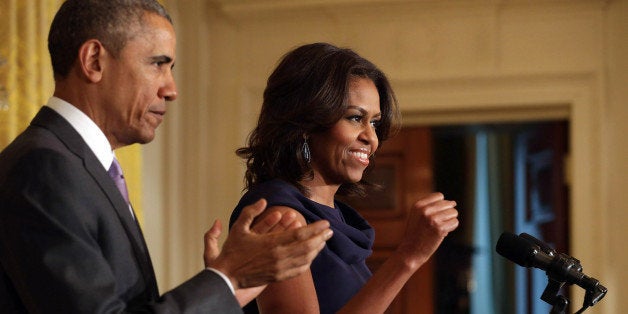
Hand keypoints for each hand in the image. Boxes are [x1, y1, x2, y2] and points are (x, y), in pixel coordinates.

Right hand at [207, 198, 332, 289]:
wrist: (226, 277)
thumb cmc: (232, 252)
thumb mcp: (238, 228)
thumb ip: (250, 212)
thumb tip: (263, 200)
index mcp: (272, 243)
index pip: (301, 234)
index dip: (315, 228)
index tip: (325, 223)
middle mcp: (279, 256)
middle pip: (307, 246)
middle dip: (321, 237)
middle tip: (329, 231)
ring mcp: (280, 268)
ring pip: (306, 258)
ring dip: (317, 249)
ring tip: (324, 241)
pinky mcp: (278, 277)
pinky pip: (299, 270)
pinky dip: (308, 261)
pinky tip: (312, 256)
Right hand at [397, 192, 458, 268]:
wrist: (410, 251)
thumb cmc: (416, 234)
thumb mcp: (417, 215)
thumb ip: (431, 206)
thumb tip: (453, 202)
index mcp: (418, 205)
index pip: (439, 196)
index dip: (441, 205)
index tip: (436, 214)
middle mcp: (425, 210)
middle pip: (448, 204)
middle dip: (447, 213)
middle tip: (439, 223)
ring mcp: (432, 219)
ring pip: (453, 212)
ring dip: (450, 220)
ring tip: (441, 227)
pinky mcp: (440, 229)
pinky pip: (455, 222)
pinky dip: (451, 228)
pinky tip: (443, 233)